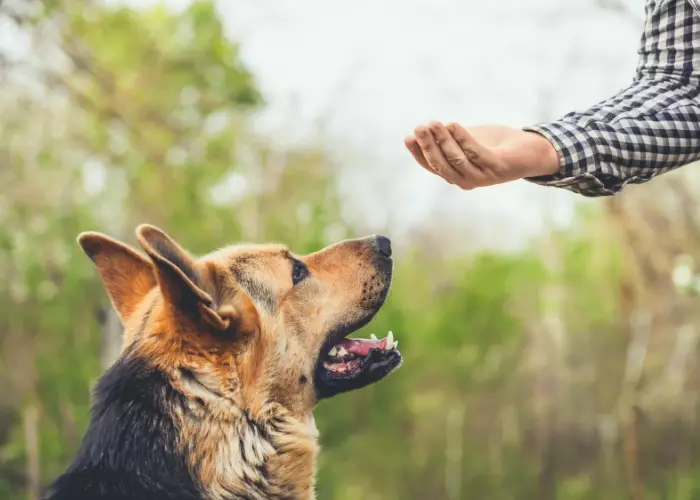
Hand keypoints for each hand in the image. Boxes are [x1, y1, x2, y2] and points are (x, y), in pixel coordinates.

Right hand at [404, 122, 559, 189]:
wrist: (531, 150)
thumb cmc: (496, 144)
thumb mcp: (467, 140)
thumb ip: (446, 140)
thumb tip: (417, 132)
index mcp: (457, 175)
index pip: (432, 166)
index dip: (419, 153)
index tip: (409, 137)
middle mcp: (467, 180)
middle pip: (441, 165)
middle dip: (428, 146)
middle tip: (419, 128)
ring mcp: (483, 176)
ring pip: (456, 160)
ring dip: (442, 141)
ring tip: (433, 123)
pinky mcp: (497, 168)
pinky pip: (475, 153)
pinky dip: (462, 138)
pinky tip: (452, 125)